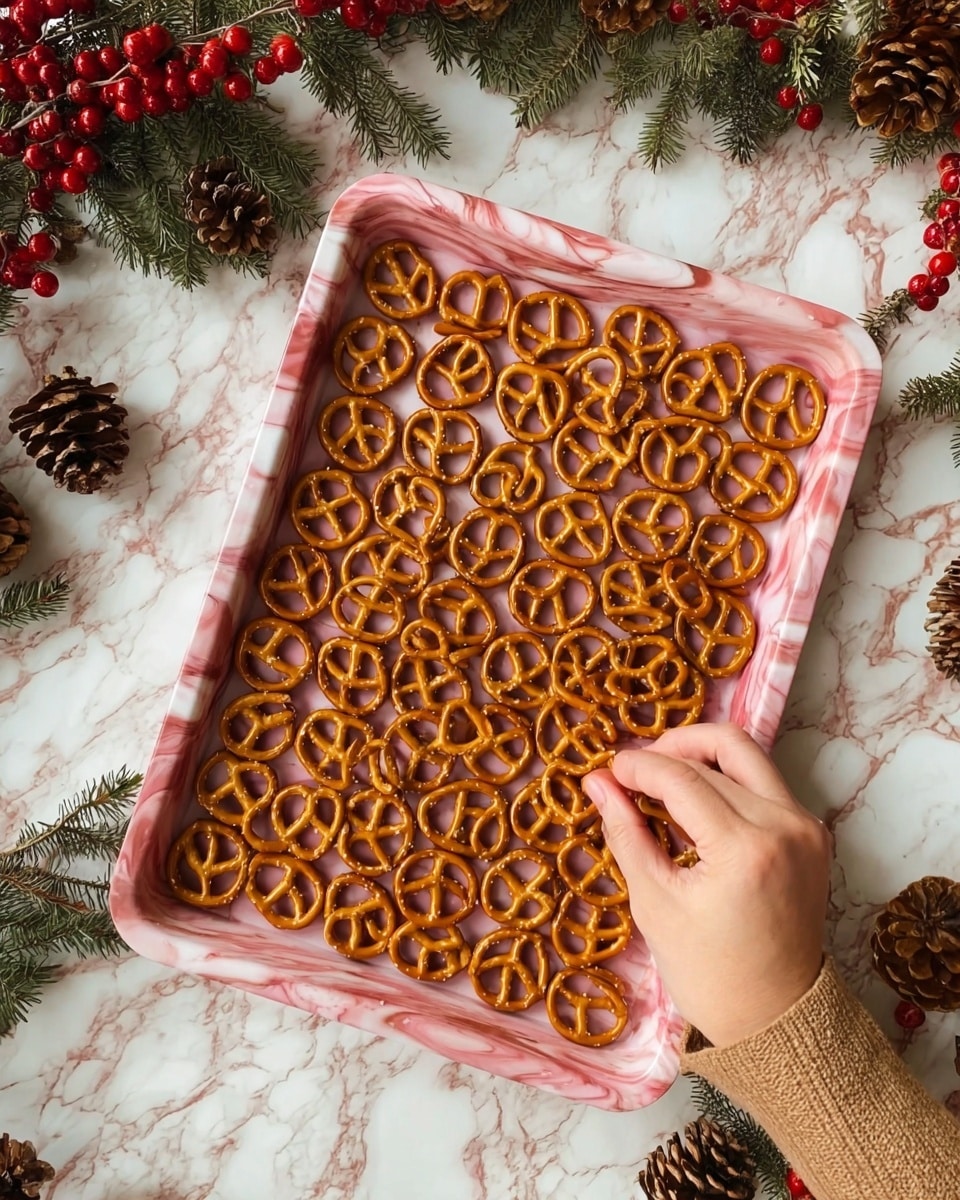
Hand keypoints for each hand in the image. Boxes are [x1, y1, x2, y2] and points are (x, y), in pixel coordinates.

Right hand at [583, 722, 831, 1047]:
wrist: (775, 1016)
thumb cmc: (708, 972)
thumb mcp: (654, 902)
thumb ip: (626, 832)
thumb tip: (597, 782)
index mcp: (745, 848)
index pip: (682, 777)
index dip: (638, 766)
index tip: (606, 770)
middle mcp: (785, 825)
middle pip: (719, 753)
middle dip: (667, 752)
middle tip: (631, 771)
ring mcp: (805, 826)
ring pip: (747, 755)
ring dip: (700, 754)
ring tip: (662, 777)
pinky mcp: (812, 832)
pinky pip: (765, 782)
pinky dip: (726, 779)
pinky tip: (694, 802)